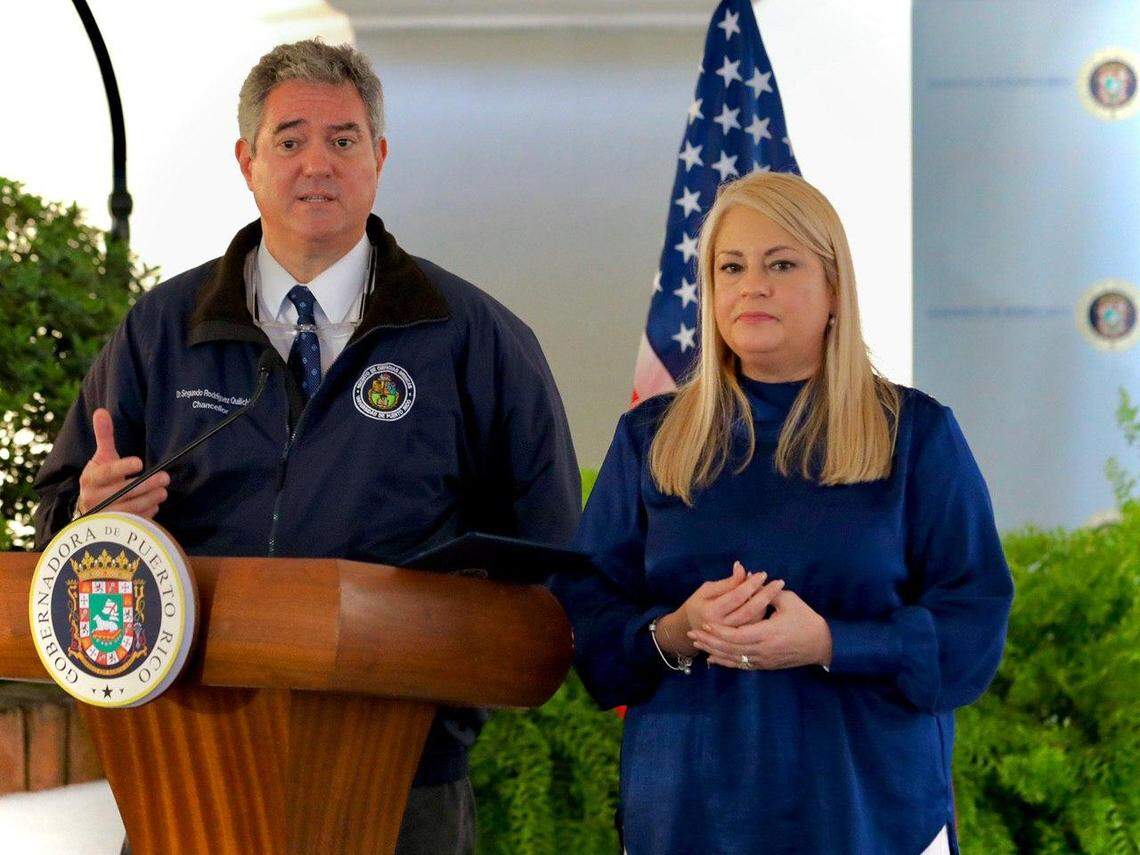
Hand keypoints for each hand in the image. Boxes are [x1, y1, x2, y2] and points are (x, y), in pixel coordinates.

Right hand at [76, 408, 168, 517]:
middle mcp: (93, 498)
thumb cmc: (101, 477)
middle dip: (146, 485)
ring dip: (150, 499)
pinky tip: (155, 504)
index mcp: (89, 479)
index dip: (122, 467)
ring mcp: (103, 515)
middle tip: (165, 477)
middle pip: (122, 492)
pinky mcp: (113, 527)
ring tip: (163, 491)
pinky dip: (146, 513)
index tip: (140, 462)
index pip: (106, 473)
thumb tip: (101, 411)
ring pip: (129, 508)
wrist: (89, 505)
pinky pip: (133, 522)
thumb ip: (104, 436)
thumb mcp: (101, 457)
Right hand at [656, 562, 784, 657]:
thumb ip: (727, 582)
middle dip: (765, 595)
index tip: (763, 574)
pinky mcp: (737, 642)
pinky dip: (762, 614)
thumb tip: (741, 568)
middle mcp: (722, 627)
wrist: (690, 629)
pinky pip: (754, 628)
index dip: (750, 584)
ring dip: (766, 605)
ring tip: (774, 590)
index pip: (736, 596)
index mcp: (712, 612)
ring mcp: (730, 638)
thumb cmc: (699, 604)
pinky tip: (767, 603)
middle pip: (749, 610)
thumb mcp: (707, 590)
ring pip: (754, 621)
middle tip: (778, 583)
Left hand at [689, 588, 831, 670]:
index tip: (705, 623)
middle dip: (710, 641)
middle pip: (731, 649)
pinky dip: (725, 662)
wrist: (821, 644)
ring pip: (734, 659)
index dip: (720, 631)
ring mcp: (764, 660)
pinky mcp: (765, 665)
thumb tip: (749, 578)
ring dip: (714, 652)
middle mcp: (763, 650)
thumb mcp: (788, 601)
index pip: (737, 635)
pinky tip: (713, 659)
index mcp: (768, 633)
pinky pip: (741, 666)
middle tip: (692, 634)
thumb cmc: (805, 619)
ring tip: (697, 644)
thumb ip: (767, 592)